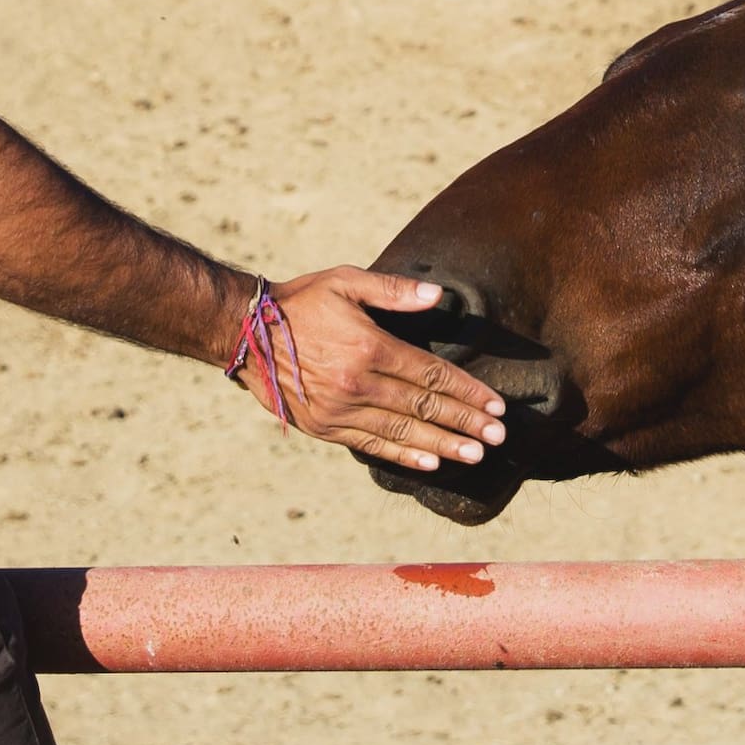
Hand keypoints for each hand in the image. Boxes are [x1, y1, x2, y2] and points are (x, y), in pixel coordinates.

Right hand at [262, 269, 508, 471]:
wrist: (244, 332)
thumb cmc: (301, 300)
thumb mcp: (345, 281)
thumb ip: (393, 290)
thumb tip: (437, 296)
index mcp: (369, 347)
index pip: (431, 375)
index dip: (467, 392)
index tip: (496, 405)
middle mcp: (357, 384)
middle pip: (423, 407)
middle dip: (466, 422)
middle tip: (499, 437)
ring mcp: (339, 410)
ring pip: (402, 432)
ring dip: (443, 445)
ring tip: (476, 455)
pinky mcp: (324, 427)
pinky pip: (371, 446)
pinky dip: (403, 456)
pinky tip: (430, 463)